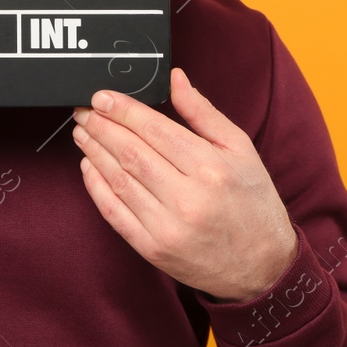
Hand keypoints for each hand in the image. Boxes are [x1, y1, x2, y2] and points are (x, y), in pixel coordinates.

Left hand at [72, 67, 297, 301]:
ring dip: (94, 152)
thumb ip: (203, 113)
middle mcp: (188, 199)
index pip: (155, 130)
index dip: (123, 111)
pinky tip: (89, 167)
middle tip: (83, 111)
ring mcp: (168, 228)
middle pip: (131, 153)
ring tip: (83, 133)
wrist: (264, 268)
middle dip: (101, 127)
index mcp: (211, 169)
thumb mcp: (241, 150)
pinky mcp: (153, 249)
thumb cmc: (253, 204)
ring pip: (118, 180)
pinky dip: (96, 188)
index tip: (102, 97)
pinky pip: (114, 213)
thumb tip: (174, 78)